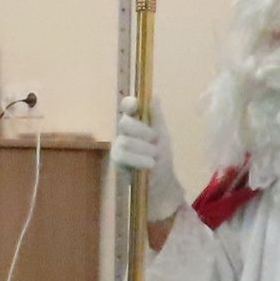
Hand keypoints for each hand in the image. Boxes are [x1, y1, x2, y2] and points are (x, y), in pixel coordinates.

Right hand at [110, 108, 183, 223]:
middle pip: (125, 123)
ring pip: (125, 140)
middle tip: (155, 141)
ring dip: (144, 149)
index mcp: (136, 122)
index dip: (129, 104)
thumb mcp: (163, 136)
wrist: (161, 185)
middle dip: (142, 131)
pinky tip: (149, 164)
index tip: (135, 106)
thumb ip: (157, 117)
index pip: (127, 107)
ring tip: (154, 157)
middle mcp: (124, 132)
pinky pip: (123, 155)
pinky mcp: (116, 161)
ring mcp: (118, 146)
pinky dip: (139, 159)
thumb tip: (154, 95)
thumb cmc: (162, 159)